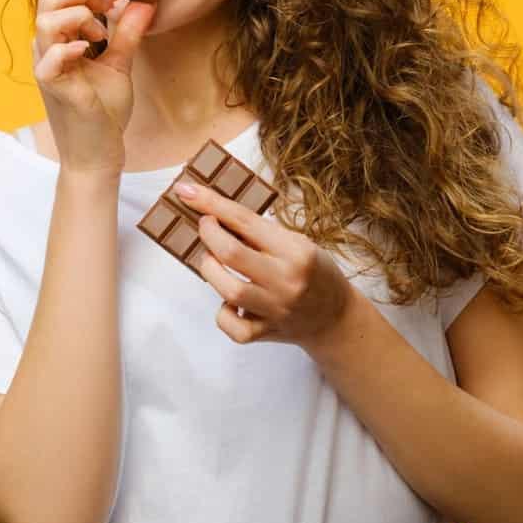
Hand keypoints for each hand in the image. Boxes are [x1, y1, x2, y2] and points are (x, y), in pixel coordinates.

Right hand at [31, 0, 160, 173]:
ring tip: (100, 37)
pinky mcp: (52, 87)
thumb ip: (128, 32)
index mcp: (61, 38)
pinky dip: (71, 48)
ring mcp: (47, 66)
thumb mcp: (120, 63)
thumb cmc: (103, 111)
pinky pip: (50, 59)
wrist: (97, 153)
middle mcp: (48, 48)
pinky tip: (91, 50)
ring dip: (80, 18)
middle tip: (113, 8)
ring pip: (47, 20)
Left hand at [172, 177, 354, 353]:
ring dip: (209, 270)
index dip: (211, 203)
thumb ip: (262, 234)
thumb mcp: (299, 243)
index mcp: (296, 251)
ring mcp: (276, 309)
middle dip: (207, 234)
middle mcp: (286, 280)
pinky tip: (228, 302)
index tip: (186, 191)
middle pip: (231, 254)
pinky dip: (222, 313)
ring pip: (228, 290)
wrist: (336, 318)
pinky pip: (232, 327)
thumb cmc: (315, 273)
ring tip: (211, 261)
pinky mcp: (267, 332)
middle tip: (205, 227)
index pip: (246, 221)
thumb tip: (217, 216)